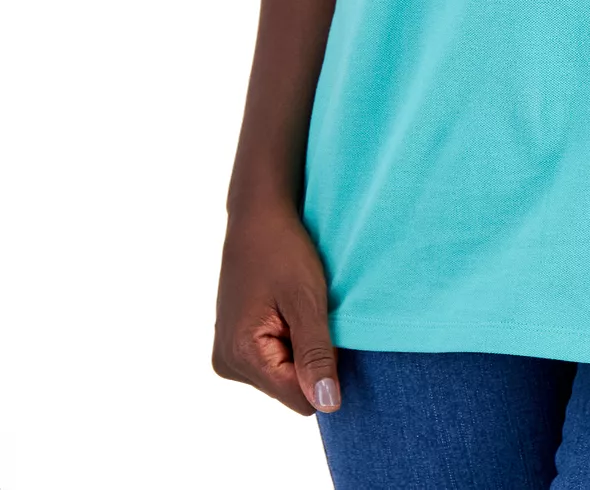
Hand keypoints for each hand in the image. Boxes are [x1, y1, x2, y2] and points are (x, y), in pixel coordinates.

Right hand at [212, 201, 340, 415]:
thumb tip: (328, 405)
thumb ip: (316, 354)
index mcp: (242, 355)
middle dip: (310, 358)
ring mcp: (228, 356)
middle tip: (308, 313)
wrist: (257, 217)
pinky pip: (273, 362)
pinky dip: (288, 341)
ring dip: (299, 348)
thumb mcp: (308, 300)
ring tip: (295, 308)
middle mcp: (228, 364)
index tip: (325, 329)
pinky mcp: (233, 347)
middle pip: (290, 390)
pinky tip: (286, 310)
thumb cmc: (283, 250)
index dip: (324, 370)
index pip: (300, 398)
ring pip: (283, 377)